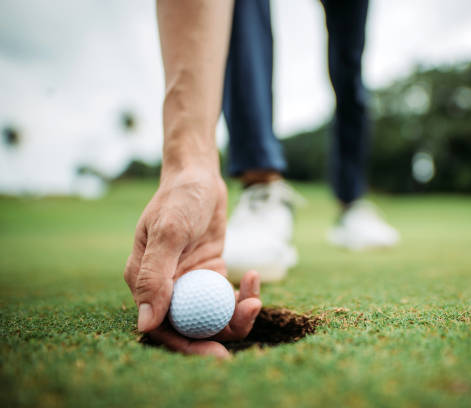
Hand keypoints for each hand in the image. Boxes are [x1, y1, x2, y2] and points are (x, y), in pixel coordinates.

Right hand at [124, 169, 261, 357]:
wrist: (199, 177)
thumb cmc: (178, 198)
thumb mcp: (168, 232)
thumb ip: (155, 275)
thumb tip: (146, 324)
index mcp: (144, 282)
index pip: (162, 327)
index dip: (187, 346)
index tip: (217, 353)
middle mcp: (166, 288)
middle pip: (191, 326)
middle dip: (219, 335)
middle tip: (247, 325)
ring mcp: (190, 283)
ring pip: (214, 315)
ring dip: (237, 314)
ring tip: (255, 298)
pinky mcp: (210, 275)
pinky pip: (227, 297)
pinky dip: (243, 294)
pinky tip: (254, 276)